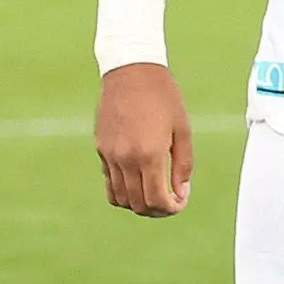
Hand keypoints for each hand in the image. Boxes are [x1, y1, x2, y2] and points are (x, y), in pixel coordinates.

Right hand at [95, 62, 193, 215]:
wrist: (131, 72)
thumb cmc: (163, 98)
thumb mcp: (182, 130)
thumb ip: (183, 165)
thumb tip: (181, 192)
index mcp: (149, 154)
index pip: (156, 199)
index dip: (170, 209)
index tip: (180, 202)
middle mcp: (125, 159)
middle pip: (136, 204)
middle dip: (156, 210)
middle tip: (170, 203)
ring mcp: (109, 155)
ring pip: (119, 198)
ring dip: (137, 204)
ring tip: (154, 195)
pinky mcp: (100, 148)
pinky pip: (109, 181)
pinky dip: (123, 190)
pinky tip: (138, 180)